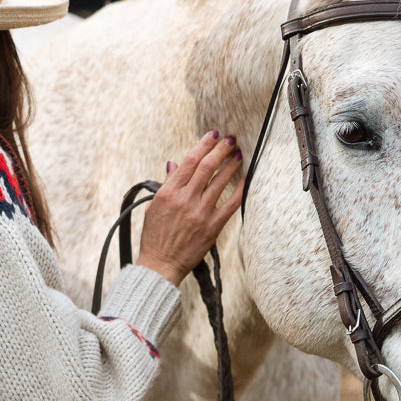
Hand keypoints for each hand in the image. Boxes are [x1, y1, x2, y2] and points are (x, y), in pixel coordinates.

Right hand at [137, 132, 243, 285]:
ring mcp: (199, 212)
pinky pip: (230, 204)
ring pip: (220, 181)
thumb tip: (174, 164)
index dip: (204, 144)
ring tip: (239, 155)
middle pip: (207, 166)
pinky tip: (247, 180)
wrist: (160, 264)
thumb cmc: (154, 237)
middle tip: (231, 140)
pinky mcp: (212, 226)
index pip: (189, 161)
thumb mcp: (153, 207)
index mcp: (168, 192)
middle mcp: (185, 199)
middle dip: (221, 150)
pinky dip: (240, 190)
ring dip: (232, 165)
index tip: (213, 135)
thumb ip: (167, 184)